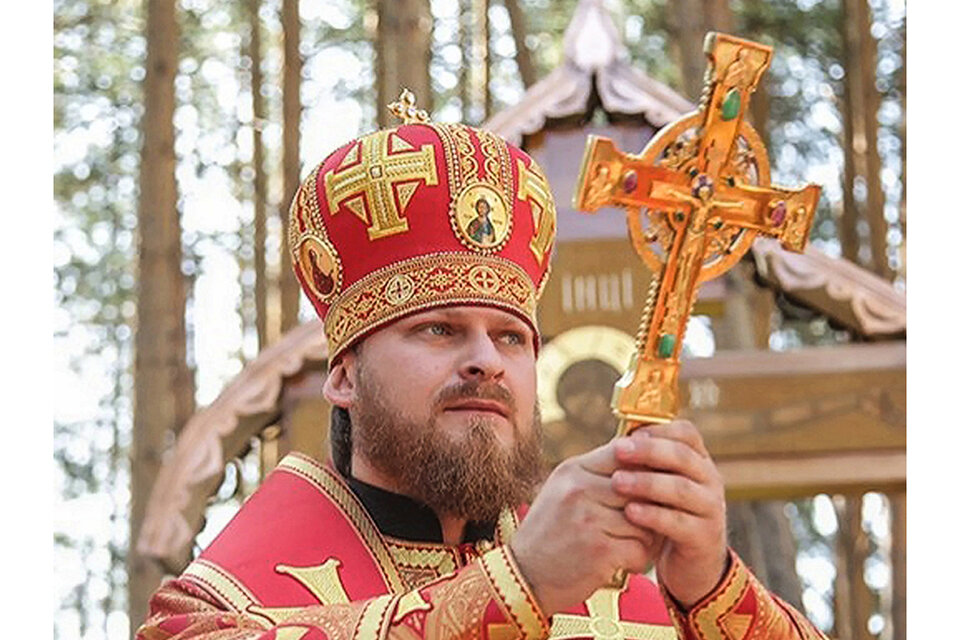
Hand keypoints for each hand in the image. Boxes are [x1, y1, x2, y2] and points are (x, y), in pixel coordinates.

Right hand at [509, 439, 656, 616]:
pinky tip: (625, 563)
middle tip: (650, 523)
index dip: (647, 468)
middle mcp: (579, 488)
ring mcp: (588, 518)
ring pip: (646, 520)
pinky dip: (639, 560)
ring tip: (633, 546)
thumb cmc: (551, 533)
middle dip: (652, 508)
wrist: (524, 575)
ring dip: (647, 539)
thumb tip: (646, 460)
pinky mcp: (598, 550)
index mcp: (573, 469)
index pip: (625, 452)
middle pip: (641, 487)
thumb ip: (598, 475)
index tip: (656, 484)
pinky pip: (640, 549)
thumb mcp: (565, 491)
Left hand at [611, 420, 728, 607]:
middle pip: (683, 457)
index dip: (658, 430)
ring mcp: (710, 509)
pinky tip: (630, 512)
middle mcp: (710, 480)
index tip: (629, 434)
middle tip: (618, 450)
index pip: (686, 434)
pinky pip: (679, 523)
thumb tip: (616, 443)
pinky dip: (653, 516)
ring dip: (647, 483)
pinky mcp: (704, 537)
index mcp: (698, 461)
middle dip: (648, 451)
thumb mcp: (660, 486)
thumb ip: (646, 466)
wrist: (692, 565)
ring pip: (682, 489)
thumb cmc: (667, 515)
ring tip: (617, 481)